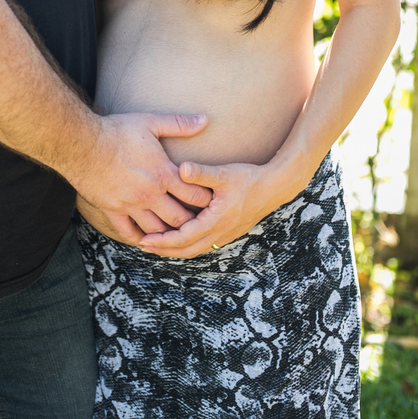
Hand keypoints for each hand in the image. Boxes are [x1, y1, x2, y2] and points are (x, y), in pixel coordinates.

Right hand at [68, 112, 212, 245]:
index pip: (195, 194)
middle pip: (180, 218)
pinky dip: (140, 239)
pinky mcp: (112, 210)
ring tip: (176, 233)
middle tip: (198, 222)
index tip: (212, 200)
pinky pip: (129, 232)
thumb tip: (204, 119)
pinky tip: (146, 239)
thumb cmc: (116, 131)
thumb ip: (179, 124)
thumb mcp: (150, 122)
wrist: (82, 143)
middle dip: (192, 222)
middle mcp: (150, 194)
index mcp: (163, 174)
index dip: (207, 199)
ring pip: (157, 230)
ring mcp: (131, 205)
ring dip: (168, 233)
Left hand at [137, 158, 292, 257]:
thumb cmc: (249, 178)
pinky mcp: (228, 231)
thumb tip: (182, 168)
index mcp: (216, 221)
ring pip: (196, 249)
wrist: (275, 186)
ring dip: (175, 249)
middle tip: (142, 245)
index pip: (183, 238)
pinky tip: (179, 238)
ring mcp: (225, 234)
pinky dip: (188, 245)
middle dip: (163, 250)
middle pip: (187, 250)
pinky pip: (204, 244)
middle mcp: (220, 232)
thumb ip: (201, 172)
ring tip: (156, 245)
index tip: (143, 240)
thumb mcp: (224, 174)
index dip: (162, 241)